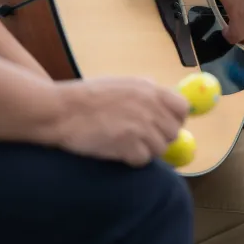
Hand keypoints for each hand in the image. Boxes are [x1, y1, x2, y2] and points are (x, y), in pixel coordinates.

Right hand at [54, 77, 189, 166]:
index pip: (182, 108)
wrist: (61, 110)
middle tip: (140, 138)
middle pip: (173, 132)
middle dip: (159, 137)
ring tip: (125, 143)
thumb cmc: (87, 96)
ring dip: (145, 150)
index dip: (175, 118)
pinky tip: (117, 151)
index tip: (164, 124)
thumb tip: (165, 100)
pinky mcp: (129, 146)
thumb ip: (146, 90)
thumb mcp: (122, 83)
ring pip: (160, 149)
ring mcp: (141, 127)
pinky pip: (143, 160)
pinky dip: (132, 159)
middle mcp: (150, 107)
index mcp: (150, 89)